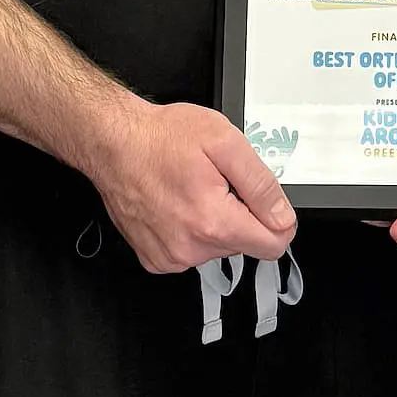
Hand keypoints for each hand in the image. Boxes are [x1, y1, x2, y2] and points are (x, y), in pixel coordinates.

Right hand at [83, 97, 295, 273]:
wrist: (113, 142)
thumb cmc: (161, 138)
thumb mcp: (225, 142)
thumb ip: (260, 184)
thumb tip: (283, 216)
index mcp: (214, 222)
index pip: (273, 245)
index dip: (276, 218)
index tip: (260, 199)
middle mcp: (191, 249)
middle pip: (244, 244)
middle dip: (239, 213)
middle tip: (217, 181)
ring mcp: (170, 257)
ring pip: (217, 247)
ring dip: (213, 220)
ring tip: (192, 187)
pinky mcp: (155, 258)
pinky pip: (191, 251)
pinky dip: (190, 229)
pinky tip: (176, 202)